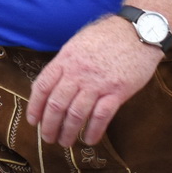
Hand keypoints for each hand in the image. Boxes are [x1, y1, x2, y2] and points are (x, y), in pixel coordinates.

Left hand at [26, 15, 162, 145]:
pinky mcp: (117, 91)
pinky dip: (93, 130)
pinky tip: (89, 140)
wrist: (138, 31)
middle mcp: (78, 71)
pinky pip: (101, 116)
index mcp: (66, 58)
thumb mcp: (79, 43)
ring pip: (76, 113)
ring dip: (68, 132)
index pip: (42, 86)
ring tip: (65, 142)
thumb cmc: (108, 36)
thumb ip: (66, 62)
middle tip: (48, 138)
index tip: (33, 121)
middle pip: (57, 104)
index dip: (35, 106)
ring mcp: (97, 82)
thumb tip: (53, 83)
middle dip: (49, 125)